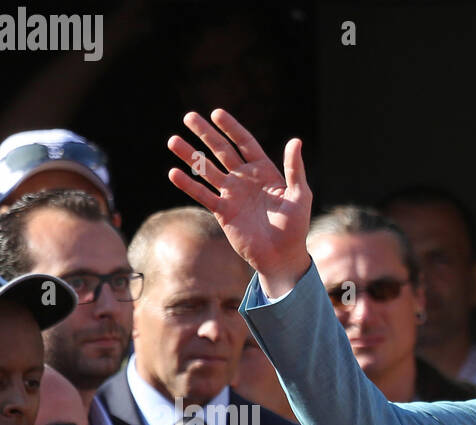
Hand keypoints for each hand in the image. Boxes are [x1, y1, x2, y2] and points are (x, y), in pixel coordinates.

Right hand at [166, 109, 313, 295]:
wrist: (281, 257)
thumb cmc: (295, 227)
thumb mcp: (300, 196)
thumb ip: (295, 169)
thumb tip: (295, 140)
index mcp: (264, 172)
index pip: (245, 143)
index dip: (232, 128)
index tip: (217, 113)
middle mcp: (245, 179)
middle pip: (222, 151)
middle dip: (206, 133)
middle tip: (189, 116)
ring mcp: (232, 194)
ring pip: (207, 170)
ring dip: (190, 155)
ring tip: (173, 140)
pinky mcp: (223, 211)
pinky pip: (203, 195)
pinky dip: (188, 185)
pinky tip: (173, 173)